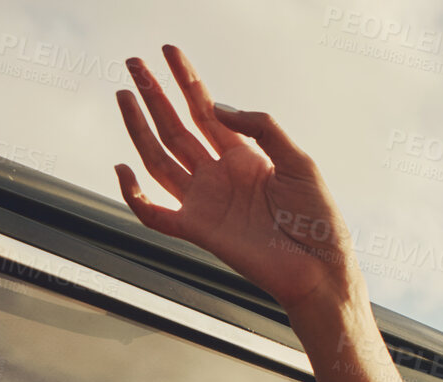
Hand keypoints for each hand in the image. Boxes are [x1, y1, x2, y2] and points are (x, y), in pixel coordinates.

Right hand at [113, 45, 356, 312]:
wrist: (319, 267)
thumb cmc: (318, 219)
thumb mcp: (299, 162)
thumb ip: (263, 128)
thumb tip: (218, 107)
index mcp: (243, 156)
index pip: (206, 110)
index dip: (187, 81)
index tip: (168, 52)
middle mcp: (219, 175)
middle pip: (176, 127)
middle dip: (154, 95)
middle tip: (133, 64)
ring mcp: (205, 201)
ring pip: (159, 158)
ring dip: (138, 127)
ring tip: (124, 94)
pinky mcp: (197, 230)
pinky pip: (154, 212)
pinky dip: (133, 194)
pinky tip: (122, 167)